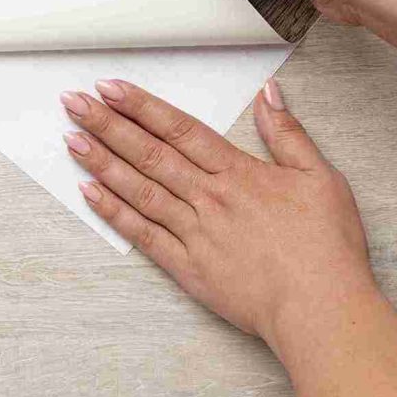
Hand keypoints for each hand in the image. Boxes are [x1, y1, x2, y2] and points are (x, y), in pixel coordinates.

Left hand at [59, 79, 396, 396]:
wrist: (320, 309)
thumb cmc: (325, 247)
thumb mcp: (320, 177)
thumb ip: (288, 134)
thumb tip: (269, 94)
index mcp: (238, 173)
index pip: (180, 129)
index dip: (141, 106)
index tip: (110, 88)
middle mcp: (209, 197)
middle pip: (149, 153)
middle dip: (107, 124)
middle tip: (73, 103)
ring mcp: (194, 232)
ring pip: (139, 189)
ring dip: (102, 162)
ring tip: (71, 138)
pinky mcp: (187, 267)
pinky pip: (143, 235)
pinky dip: (114, 213)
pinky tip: (89, 193)